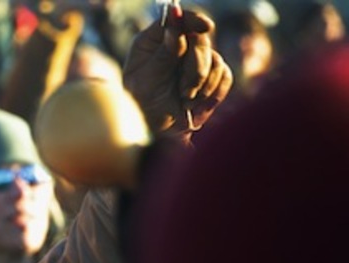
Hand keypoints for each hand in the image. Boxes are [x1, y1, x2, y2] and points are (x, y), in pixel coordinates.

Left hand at [122, 8, 232, 136]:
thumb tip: (175, 20)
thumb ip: (164, 53)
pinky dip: (213, 92)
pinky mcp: (212, 76)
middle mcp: (175, 47)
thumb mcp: (147, 81)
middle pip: (200, 40)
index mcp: (153, 42)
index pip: (176, 19)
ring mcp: (195, 60)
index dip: (192, 20)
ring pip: (215, 59)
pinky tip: (197, 104)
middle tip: (184, 90)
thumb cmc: (144, 108)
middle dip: (195, 67)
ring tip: (185, 99)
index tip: (206, 28)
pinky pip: (225, 75)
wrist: (160, 135)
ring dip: (202, 84)